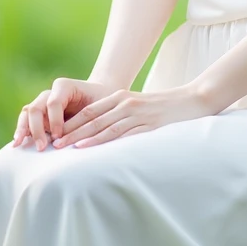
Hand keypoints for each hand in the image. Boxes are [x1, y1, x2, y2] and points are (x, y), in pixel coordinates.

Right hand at [12, 77, 119, 150]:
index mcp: (65, 86)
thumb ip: (93, 115)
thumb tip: (88, 132)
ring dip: (23, 128)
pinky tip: (17, 144)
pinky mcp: (40, 115)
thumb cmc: (103, 101)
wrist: (100, 99)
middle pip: (36, 107)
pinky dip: (22, 130)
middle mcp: (50, 93)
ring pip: (27, 112)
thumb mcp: (102, 105)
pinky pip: (26, 120)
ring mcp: (43, 103)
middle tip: (41, 147)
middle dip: (36, 128)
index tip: (59, 136)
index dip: (54, 120)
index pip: (53, 102)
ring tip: (19, 144)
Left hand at [52, 83, 213, 148]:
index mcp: (120, 97)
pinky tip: (89, 148)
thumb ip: (121, 116)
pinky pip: (120, 134)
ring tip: (64, 148)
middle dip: (69, 132)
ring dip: (81, 137)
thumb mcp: (139, 108)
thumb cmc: (166, 107)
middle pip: (91, 119)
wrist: (194, 100)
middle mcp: (125, 103)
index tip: (54, 134)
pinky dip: (101, 141)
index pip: (89, 111)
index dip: (70, 123)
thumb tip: (102, 133)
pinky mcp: (146, 124)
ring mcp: (136, 113)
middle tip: (51, 144)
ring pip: (102, 126)